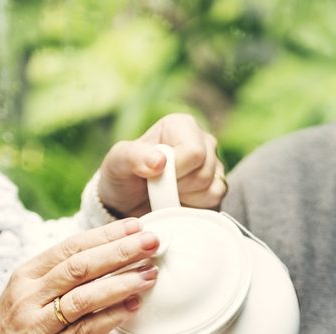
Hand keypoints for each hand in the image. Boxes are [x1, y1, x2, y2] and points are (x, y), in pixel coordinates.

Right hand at [0, 219, 158, 333]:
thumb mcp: (23, 302)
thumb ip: (55, 284)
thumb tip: (102, 266)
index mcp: (24, 277)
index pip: (69, 246)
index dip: (105, 235)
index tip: (135, 227)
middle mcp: (28, 296)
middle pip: (80, 266)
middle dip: (120, 251)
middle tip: (152, 242)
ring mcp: (36, 324)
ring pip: (84, 296)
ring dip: (122, 283)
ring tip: (149, 274)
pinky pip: (85, 330)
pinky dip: (112, 317)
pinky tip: (133, 307)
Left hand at [97, 113, 225, 216]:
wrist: (128, 205)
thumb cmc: (123, 178)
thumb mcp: (117, 163)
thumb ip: (133, 156)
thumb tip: (160, 161)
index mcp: (180, 125)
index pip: (193, 152)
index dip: (175, 172)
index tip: (155, 177)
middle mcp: (202, 140)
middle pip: (204, 172)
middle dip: (178, 187)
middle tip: (158, 187)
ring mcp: (214, 163)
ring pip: (213, 188)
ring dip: (186, 198)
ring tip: (167, 193)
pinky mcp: (218, 186)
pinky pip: (217, 200)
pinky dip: (196, 206)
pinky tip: (179, 201)